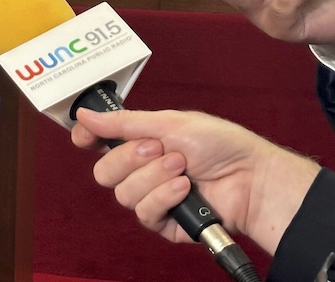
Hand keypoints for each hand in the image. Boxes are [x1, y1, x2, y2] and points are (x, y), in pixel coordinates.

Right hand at [71, 109, 318, 254]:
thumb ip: (123, 122)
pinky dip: (164, 197)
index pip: (99, 144)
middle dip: (129, 158)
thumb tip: (85, 115)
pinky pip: (144, 213)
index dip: (88, 139)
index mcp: (140, 143)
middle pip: (103, 172)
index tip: (85, 137)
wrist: (252, 179)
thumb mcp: (169, 123)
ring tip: (182, 168)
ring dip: (153, 177)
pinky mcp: (164, 223)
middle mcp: (141, 171)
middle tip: (158, 149)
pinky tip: (184, 189)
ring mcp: (152, 197)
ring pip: (123, 194)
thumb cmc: (220, 145)